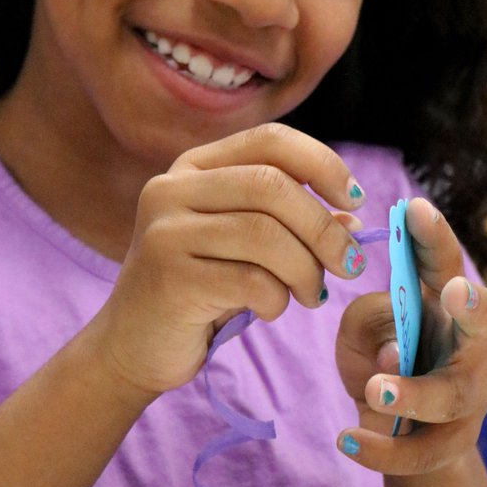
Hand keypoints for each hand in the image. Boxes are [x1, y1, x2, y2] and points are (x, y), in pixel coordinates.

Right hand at [95, 123, 366, 400]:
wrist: (132, 347)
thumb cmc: (199, 291)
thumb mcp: (246, 249)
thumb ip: (291, 225)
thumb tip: (353, 217)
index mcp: (193, 167)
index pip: (269, 140)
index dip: (322, 163)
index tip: (354, 198)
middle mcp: (172, 188)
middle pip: (272, 185)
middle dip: (323, 228)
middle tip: (348, 264)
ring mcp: (165, 230)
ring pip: (265, 234)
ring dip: (305, 269)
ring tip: (311, 294)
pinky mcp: (169, 277)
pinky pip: (250, 280)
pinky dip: (277, 298)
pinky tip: (272, 309)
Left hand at [335, 197, 486, 473]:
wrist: (400, 428)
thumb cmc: (382, 356)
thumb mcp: (360, 328)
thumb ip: (369, 322)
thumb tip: (393, 355)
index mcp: (442, 301)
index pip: (442, 261)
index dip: (432, 235)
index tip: (415, 207)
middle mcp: (469, 342)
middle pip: (485, 321)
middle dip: (473, 303)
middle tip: (454, 290)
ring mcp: (470, 393)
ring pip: (453, 395)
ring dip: (414, 392)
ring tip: (374, 391)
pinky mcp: (455, 441)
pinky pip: (424, 449)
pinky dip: (384, 448)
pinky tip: (348, 439)